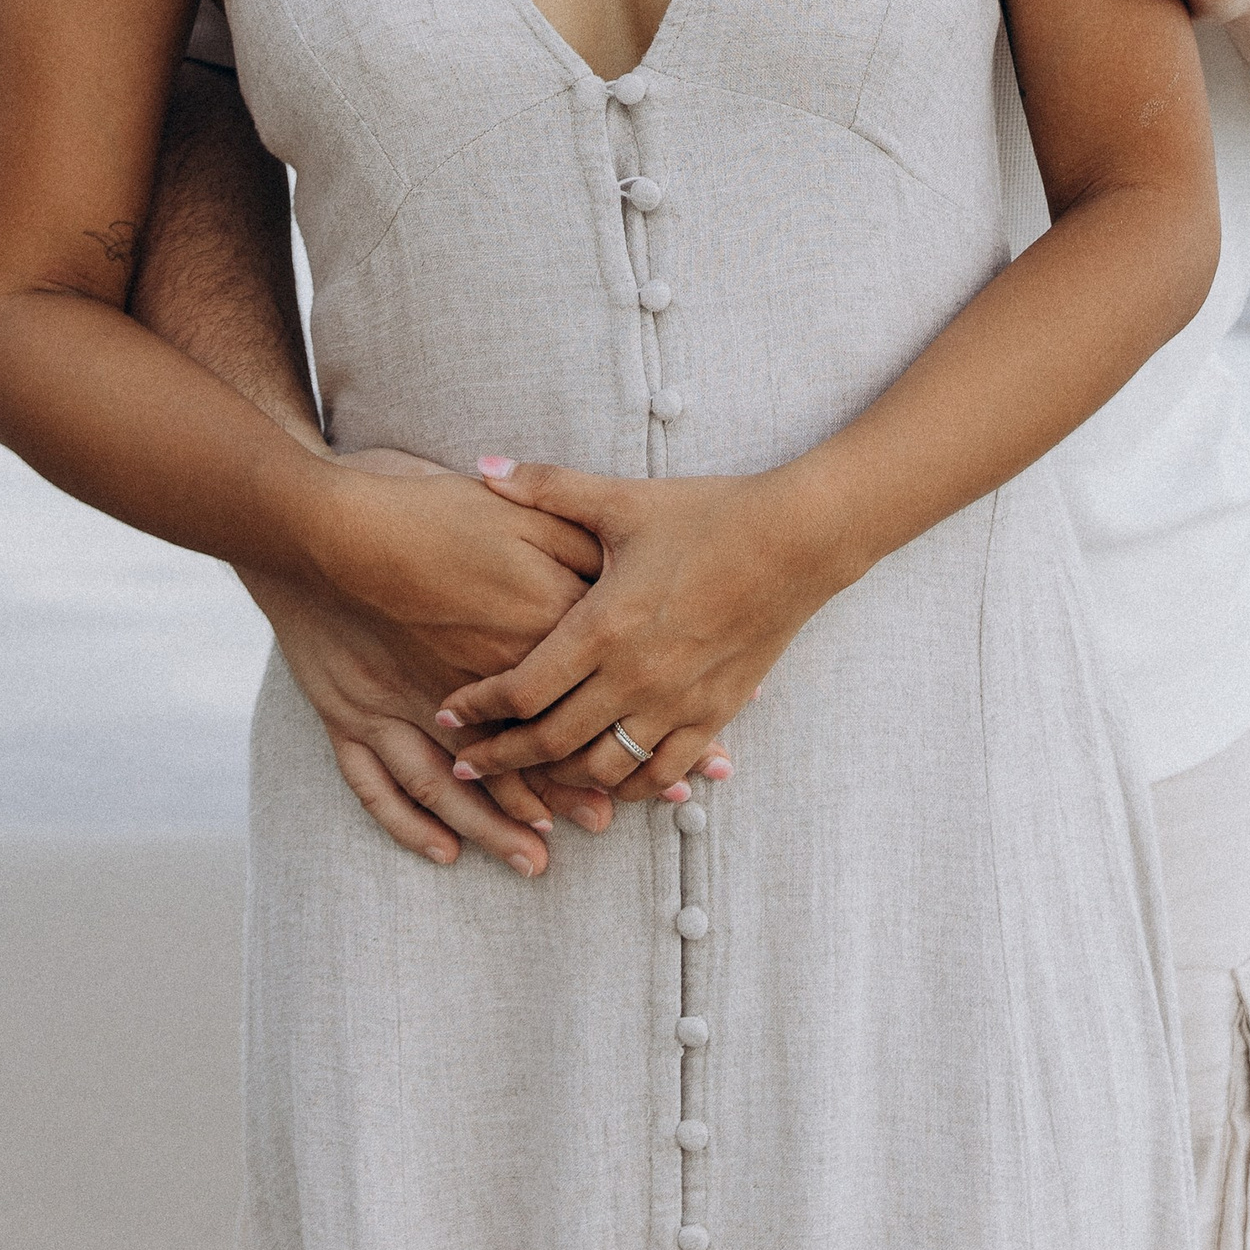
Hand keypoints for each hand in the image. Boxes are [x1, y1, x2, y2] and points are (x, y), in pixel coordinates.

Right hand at [273, 448, 615, 872]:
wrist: (322, 521)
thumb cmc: (421, 508)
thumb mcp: (517, 512)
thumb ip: (576, 540)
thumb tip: (628, 561)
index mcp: (513, 637)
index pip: (582, 699)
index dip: (624, 731)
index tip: (663, 763)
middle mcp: (462, 686)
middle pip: (524, 753)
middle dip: (570, 792)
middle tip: (610, 825)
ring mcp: (398, 709)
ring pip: (456, 785)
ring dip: (498, 826)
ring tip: (537, 861)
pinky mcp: (348, 716)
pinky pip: (380, 786)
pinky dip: (412, 823)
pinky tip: (444, 851)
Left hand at [431, 458, 821, 802]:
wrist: (798, 539)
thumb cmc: (709, 514)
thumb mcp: (623, 500)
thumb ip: (548, 487)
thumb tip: (483, 464)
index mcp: (605, 626)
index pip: (523, 688)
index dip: (479, 708)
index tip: (450, 715)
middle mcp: (635, 677)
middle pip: (551, 742)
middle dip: (501, 758)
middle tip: (467, 764)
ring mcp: (677, 703)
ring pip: (602, 769)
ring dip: (559, 778)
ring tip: (532, 774)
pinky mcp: (715, 716)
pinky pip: (661, 774)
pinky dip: (627, 785)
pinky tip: (606, 779)